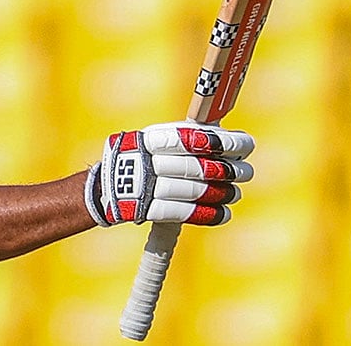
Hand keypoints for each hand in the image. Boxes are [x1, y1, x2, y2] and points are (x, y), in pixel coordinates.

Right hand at [84, 121, 253, 226]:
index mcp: (150, 138)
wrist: (104, 188)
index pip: (192, 138)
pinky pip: (182, 213)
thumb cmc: (140, 158)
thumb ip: (185, 138)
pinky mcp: (145, 209)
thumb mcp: (154, 140)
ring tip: (236, 193)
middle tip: (246, 172)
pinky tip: (225, 213)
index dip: (222, 142)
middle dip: (227, 170)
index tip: (246, 144)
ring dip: (221, 193)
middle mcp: (147, 161)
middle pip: (195, 166)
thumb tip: (227, 137)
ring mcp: (145, 186)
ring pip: (192, 190)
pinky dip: (207, 214)